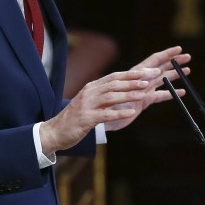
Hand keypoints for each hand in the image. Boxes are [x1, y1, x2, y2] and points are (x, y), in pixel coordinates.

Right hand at [40, 47, 190, 154]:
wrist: (55, 131)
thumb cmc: (76, 117)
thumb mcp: (91, 102)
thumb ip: (105, 94)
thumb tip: (125, 88)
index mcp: (93, 87)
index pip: (115, 76)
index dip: (132, 74)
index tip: (148, 72)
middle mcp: (90, 92)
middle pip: (115, 83)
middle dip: (133, 81)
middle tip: (150, 80)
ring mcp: (87, 105)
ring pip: (111, 97)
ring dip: (128, 95)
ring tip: (143, 94)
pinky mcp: (86, 119)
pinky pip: (105, 114)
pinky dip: (119, 112)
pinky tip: (131, 112)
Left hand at [106, 47, 191, 131]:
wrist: (102, 119)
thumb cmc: (108, 104)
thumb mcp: (122, 92)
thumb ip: (137, 83)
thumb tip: (154, 74)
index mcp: (137, 74)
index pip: (155, 60)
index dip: (167, 54)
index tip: (179, 49)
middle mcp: (142, 79)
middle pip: (162, 67)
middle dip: (174, 61)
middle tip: (188, 57)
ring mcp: (144, 89)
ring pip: (163, 79)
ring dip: (175, 75)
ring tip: (188, 70)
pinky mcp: (145, 101)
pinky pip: (161, 95)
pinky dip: (171, 93)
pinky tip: (181, 92)